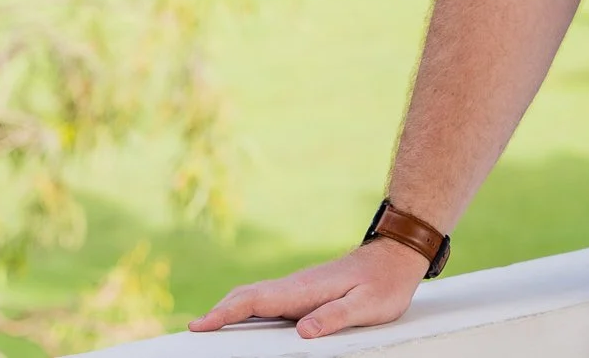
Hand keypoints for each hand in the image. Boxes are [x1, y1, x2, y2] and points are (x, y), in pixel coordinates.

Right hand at [187, 237, 430, 339]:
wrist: (395, 257)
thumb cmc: (383, 284)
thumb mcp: (366, 305)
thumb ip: (334, 317)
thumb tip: (302, 331)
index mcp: (304, 290)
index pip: (255, 301)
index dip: (226, 314)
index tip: (200, 324)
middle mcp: (295, 286)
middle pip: (246, 296)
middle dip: (218, 312)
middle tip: (193, 331)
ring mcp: (298, 287)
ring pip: (254, 297)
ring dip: (229, 310)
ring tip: (208, 328)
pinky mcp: (304, 292)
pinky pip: (267, 301)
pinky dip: (245, 309)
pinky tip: (243, 321)